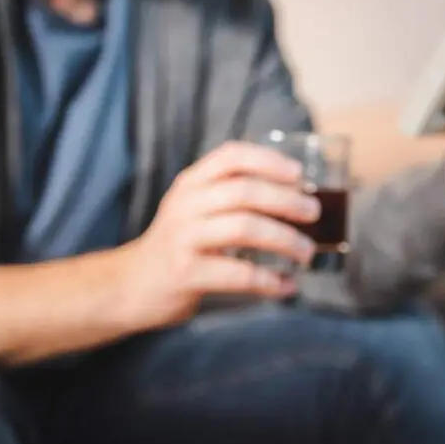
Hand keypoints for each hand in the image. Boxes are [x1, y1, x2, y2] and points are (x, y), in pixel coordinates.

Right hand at [117, 141, 320, 330]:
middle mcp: (186, 204)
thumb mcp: (197, 209)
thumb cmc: (180, 245)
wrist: (130, 285)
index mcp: (192, 183)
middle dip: (287, 200)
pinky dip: (270, 282)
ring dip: (285, 240)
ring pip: (245, 228)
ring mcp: (183, 238)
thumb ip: (233, 198)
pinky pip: (238, 274)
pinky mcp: (185, 273)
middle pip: (245, 191)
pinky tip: (286, 287)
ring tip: (306, 252)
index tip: (300, 174)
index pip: (231, 156)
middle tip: (314, 213)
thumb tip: (299, 199)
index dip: (269, 161)